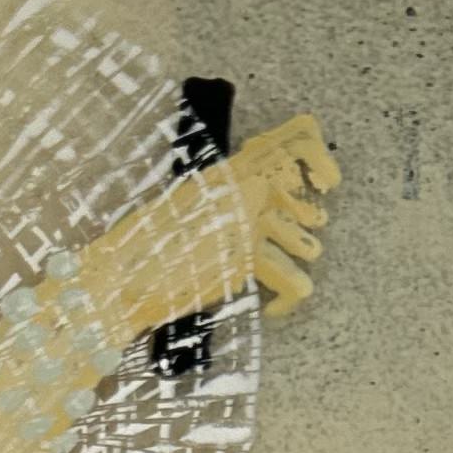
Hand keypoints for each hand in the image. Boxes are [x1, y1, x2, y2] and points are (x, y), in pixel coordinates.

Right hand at [80, 112, 341, 332]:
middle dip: (308, 221)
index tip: (327, 182)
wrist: (125, 276)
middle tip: (309, 231)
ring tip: (283, 275)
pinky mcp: (247, 258)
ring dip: (297, 262)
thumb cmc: (148, 247)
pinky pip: (294, 282)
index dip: (319, 158)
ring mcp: (245, 221)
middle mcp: (241, 189)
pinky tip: (274, 310)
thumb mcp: (190, 206)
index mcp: (226, 171)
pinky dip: (288, 301)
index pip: (289, 141)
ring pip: (306, 244)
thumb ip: (227, 199)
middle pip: (302, 193)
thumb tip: (264, 200)